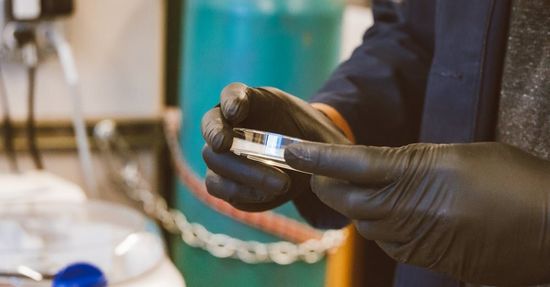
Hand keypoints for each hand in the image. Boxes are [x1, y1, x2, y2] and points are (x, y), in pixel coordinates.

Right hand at [201, 82, 348, 225]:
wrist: (310, 162)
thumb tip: (317, 158)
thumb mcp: (321, 133)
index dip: (230, 100)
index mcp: (253, 103)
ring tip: (280, 184)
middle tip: (228, 145)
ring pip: (213, 161)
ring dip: (241, 173)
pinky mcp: (226, 179)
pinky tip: (266, 196)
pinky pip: (218, 186)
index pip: (232, 94)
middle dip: (220, 137)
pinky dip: (239, 192)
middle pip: (212, 127)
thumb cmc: (313, 139)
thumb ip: (317, 141)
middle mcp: (231, 125)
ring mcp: (225, 153)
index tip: (237, 111)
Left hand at [285, 141, 549, 284]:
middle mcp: (409, 212)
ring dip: (354, 204)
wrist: (549, 232)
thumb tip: (381, 167)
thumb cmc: (514, 182)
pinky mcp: (424, 260)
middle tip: (320, 170)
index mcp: (419, 176)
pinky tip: (391, 213)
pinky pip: (385, 241)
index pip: (353, 165)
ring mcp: (415, 240)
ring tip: (359, 188)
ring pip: (362, 223)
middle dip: (326, 182)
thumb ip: (412, 161)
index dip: (317, 158)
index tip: (291, 151)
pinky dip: (378, 224)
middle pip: (345, 198)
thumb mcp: (460, 155)